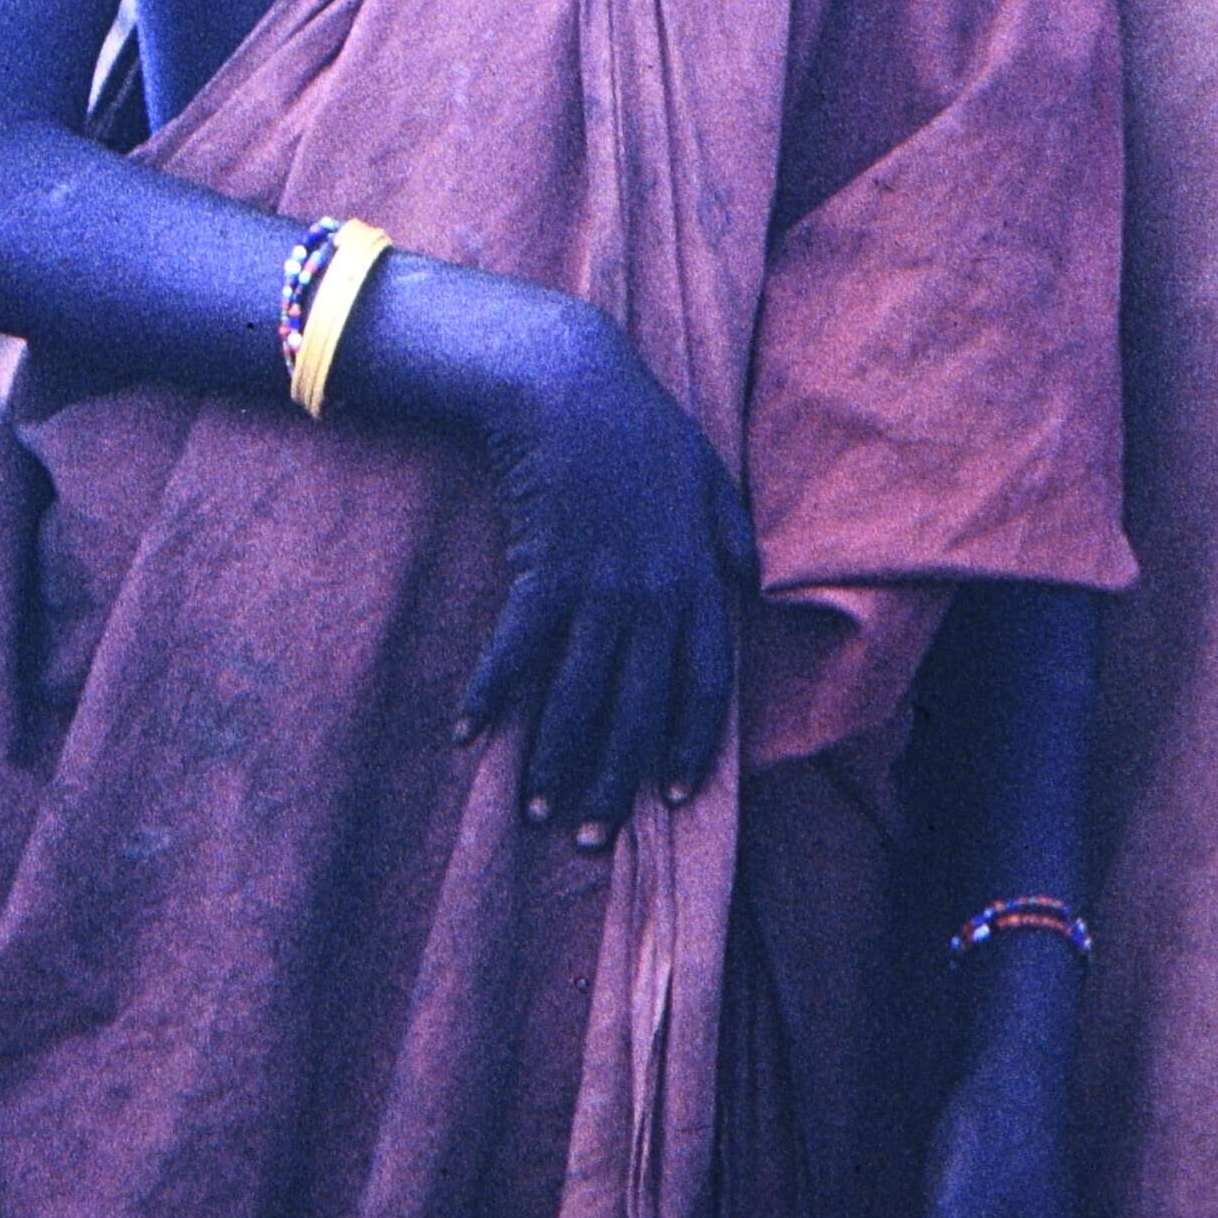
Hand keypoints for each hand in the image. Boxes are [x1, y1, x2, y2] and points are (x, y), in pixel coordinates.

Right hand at [416, 265, 755, 844]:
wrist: (570, 380)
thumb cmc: (636, 421)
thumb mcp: (706, 471)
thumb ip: (729, 528)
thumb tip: (746, 573)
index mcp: (697, 578)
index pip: (706, 683)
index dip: (690, 745)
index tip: (674, 797)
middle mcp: (654, 595)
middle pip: (639, 708)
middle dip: (614, 780)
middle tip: (590, 837)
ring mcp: (599, 586)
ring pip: (580, 693)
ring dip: (554, 756)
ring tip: (534, 810)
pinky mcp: (542, 570)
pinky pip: (518, 648)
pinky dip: (495, 692)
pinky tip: (470, 732)